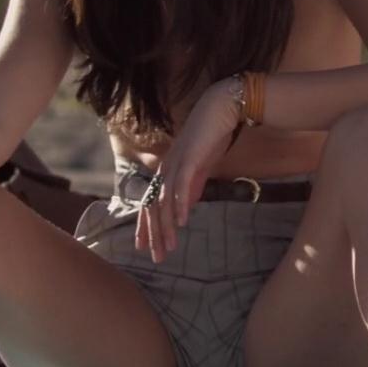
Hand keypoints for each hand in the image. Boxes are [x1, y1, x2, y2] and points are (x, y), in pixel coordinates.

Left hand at [134, 84, 241, 262]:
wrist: (221, 109)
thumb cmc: (211, 136)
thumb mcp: (200, 168)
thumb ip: (191, 187)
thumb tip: (183, 208)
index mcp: (167, 171)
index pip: (151, 204)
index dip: (147, 227)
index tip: (146, 248)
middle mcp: (166, 169)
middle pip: (153, 207)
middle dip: (154, 234)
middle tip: (156, 257)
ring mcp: (175, 164)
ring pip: (164, 201)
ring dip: (165, 226)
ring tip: (169, 247)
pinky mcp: (189, 159)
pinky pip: (181, 186)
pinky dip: (179, 205)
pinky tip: (181, 222)